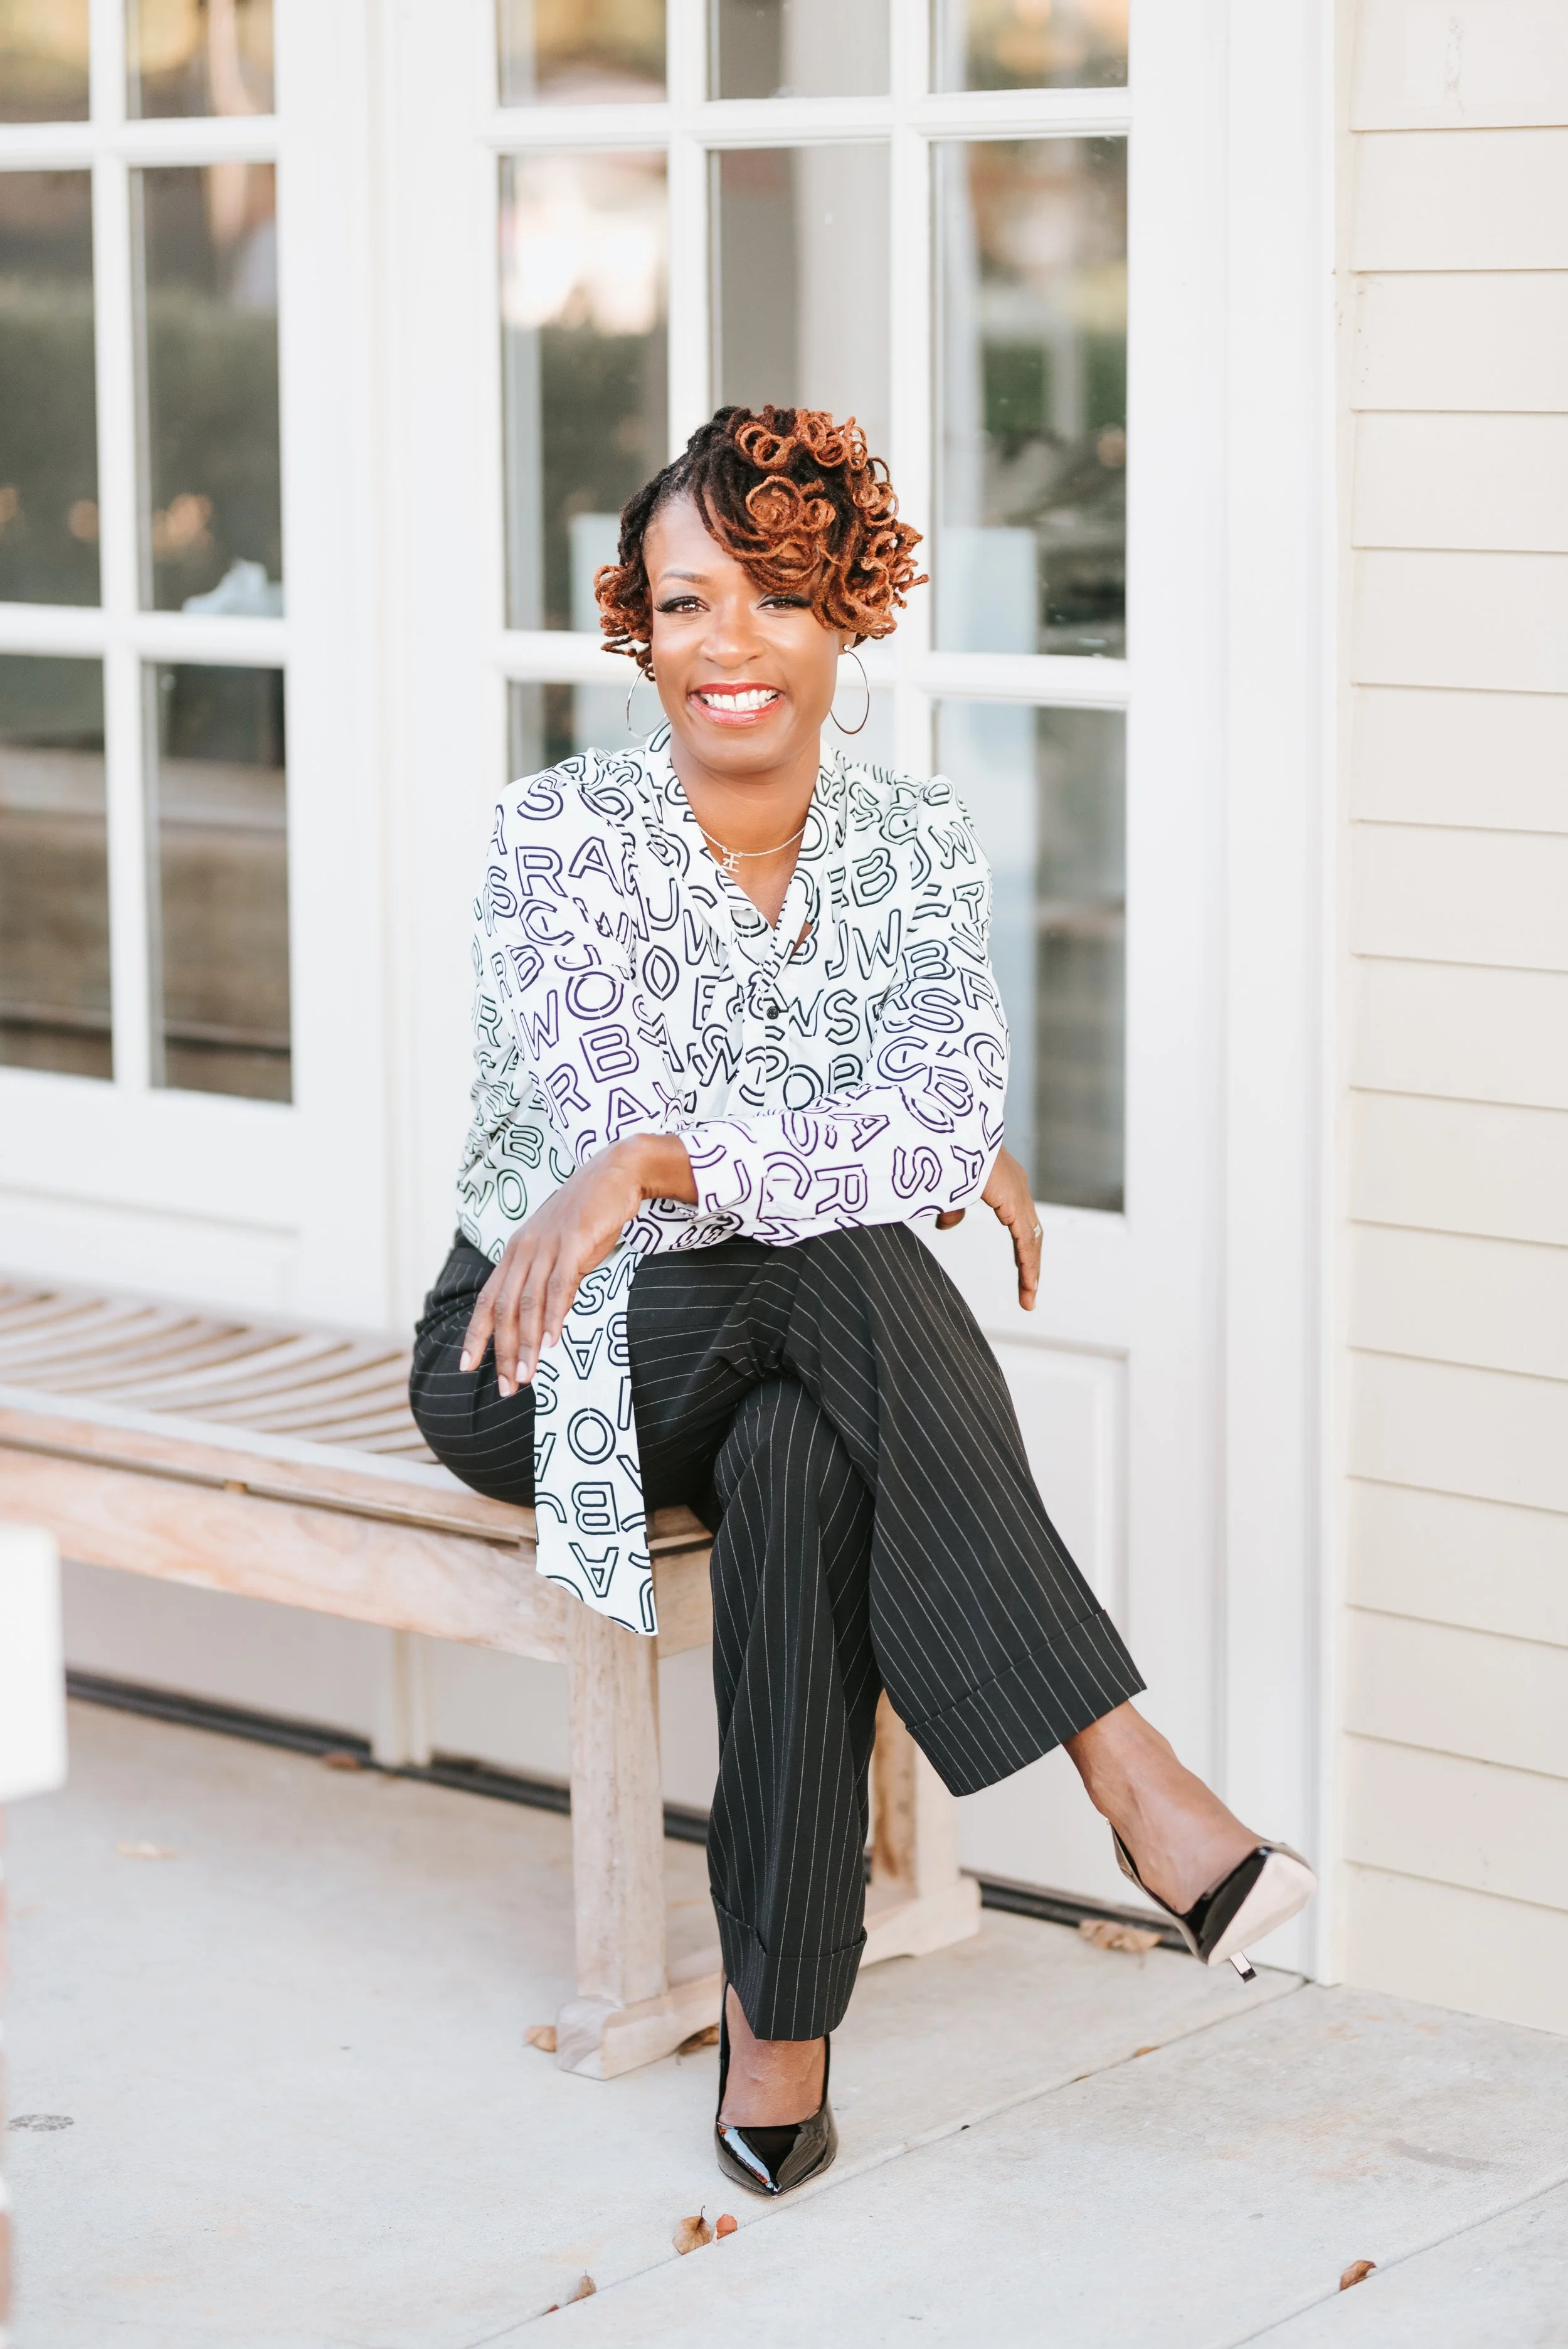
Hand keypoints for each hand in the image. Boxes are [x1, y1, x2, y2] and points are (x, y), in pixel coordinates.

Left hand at [460, 1135, 695, 1393]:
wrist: (616, 1172)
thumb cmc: (589, 1214)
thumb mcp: (561, 1250)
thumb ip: (549, 1283)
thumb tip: (546, 1324)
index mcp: (516, 1252)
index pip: (488, 1300)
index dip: (476, 1335)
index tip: (465, 1367)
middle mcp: (524, 1249)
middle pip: (506, 1309)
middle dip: (503, 1353)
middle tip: (507, 1388)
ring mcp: (548, 1245)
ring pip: (529, 1303)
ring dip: (527, 1344)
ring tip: (526, 1376)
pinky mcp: (574, 1241)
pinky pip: (560, 1285)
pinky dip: (554, 1315)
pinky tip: (553, 1341)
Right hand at [934, 1145, 1040, 1311]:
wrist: (946, 1132)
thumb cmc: (944, 1149)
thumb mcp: (948, 1185)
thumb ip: (952, 1207)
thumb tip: (946, 1226)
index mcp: (1004, 1181)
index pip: (1019, 1221)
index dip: (1021, 1247)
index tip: (1021, 1271)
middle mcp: (1017, 1187)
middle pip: (1030, 1234)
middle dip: (1029, 1264)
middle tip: (1028, 1291)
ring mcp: (1019, 1195)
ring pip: (1031, 1242)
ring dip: (1030, 1271)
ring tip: (1028, 1298)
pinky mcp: (1014, 1204)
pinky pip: (1026, 1242)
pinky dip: (1028, 1265)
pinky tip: (1029, 1285)